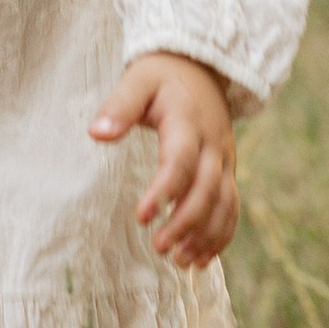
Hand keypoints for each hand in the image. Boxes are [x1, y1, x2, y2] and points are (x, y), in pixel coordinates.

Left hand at [89, 52, 239, 269]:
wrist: (201, 66)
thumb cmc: (162, 76)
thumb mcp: (138, 80)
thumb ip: (119, 106)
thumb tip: (96, 133)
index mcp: (189, 122)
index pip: (180, 162)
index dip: (164, 191)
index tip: (141, 217)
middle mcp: (213, 143)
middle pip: (207, 189)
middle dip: (186, 222)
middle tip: (159, 247)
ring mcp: (224, 159)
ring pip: (225, 203)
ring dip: (206, 235)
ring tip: (180, 262)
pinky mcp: (227, 170)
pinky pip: (232, 206)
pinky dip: (221, 234)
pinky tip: (201, 259)